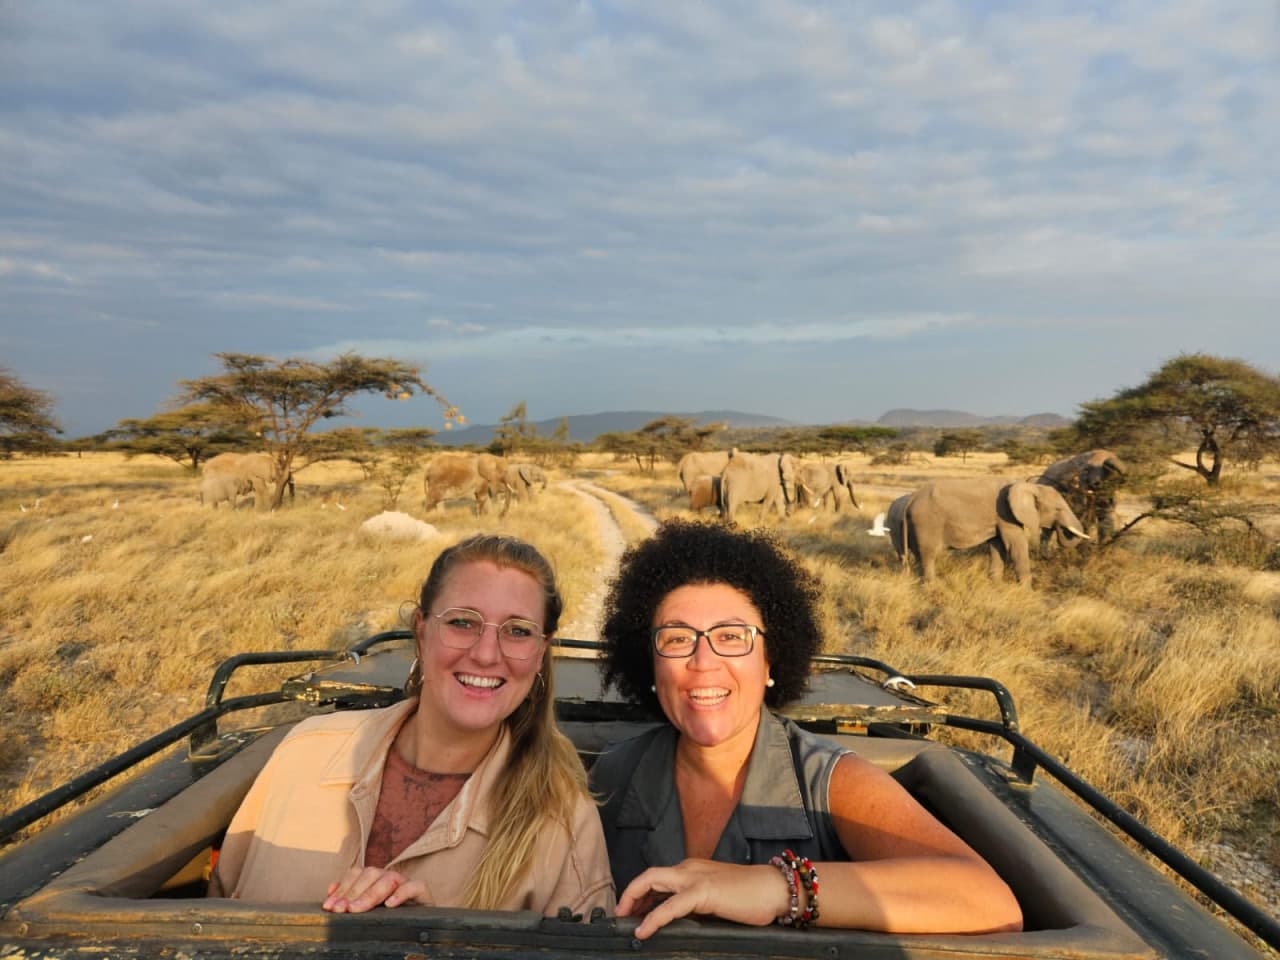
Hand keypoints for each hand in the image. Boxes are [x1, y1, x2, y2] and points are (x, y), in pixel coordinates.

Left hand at [322, 866, 426, 911]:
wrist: (423, 923)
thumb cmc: (391, 917)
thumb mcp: (369, 909)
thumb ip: (351, 898)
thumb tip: (330, 890)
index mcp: (376, 879)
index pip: (357, 875)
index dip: (342, 888)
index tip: (329, 906)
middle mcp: (390, 877)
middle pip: (371, 875)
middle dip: (353, 893)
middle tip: (342, 910)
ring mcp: (406, 883)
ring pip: (389, 878)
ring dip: (370, 894)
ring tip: (358, 909)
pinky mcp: (423, 892)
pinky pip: (415, 886)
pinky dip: (402, 893)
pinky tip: (390, 904)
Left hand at [616, 859, 789, 939]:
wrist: (774, 889)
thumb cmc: (750, 897)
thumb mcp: (715, 899)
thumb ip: (695, 904)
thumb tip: (676, 921)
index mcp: (692, 869)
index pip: (657, 877)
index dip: (640, 893)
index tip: (631, 911)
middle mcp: (689, 868)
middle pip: (649, 875)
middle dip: (630, 894)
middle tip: (620, 915)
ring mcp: (695, 877)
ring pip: (653, 882)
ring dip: (634, 900)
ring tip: (624, 920)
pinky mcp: (703, 891)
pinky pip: (670, 905)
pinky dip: (653, 917)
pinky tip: (644, 930)